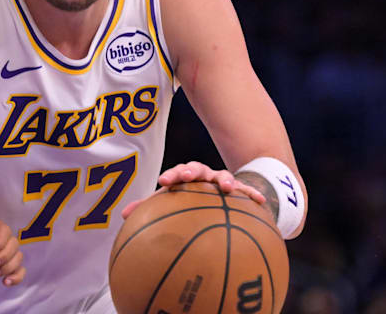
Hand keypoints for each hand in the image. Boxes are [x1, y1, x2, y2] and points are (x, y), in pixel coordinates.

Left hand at [0, 215, 24, 286]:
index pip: (4, 230)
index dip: (0, 243)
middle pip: (14, 244)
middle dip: (4, 257)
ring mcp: (2, 253)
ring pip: (18, 257)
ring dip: (9, 267)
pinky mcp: (2, 266)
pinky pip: (18, 270)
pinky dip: (16, 277)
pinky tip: (6, 282)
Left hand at [119, 161, 265, 218]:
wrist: (222, 194)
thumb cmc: (191, 199)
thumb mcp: (173, 202)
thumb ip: (151, 207)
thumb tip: (124, 216)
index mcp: (187, 178)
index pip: (177, 172)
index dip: (172, 175)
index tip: (164, 181)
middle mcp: (205, 176)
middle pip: (198, 168)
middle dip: (192, 171)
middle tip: (187, 177)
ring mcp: (223, 181)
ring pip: (223, 176)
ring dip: (224, 180)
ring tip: (226, 188)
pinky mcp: (241, 190)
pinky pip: (247, 192)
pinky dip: (252, 194)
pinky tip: (261, 201)